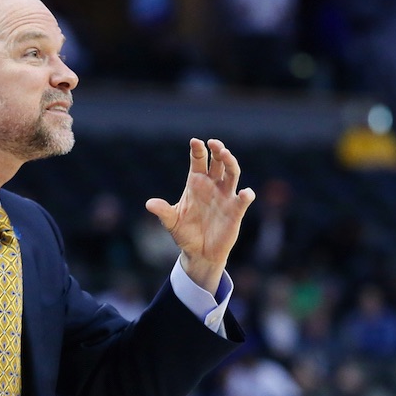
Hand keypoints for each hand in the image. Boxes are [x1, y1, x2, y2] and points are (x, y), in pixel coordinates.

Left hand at [145, 138, 254, 294]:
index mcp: (195, 183)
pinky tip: (246, 193)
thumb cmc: (185, 233)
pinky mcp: (235, 211)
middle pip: (218, 162)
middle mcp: (212, 185)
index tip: (195, 141)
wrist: (198, 253)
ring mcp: (225, 196)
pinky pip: (242, 200)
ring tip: (226, 154)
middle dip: (217, 150)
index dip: (198, 150)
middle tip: (214, 143)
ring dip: (231, 163)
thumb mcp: (171, 222)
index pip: (198, 161)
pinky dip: (246, 195)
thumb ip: (163, 211)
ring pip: (232, 173)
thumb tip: (149, 204)